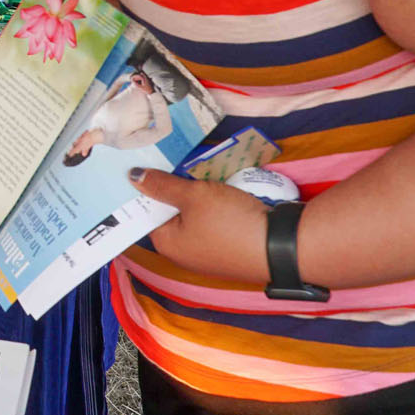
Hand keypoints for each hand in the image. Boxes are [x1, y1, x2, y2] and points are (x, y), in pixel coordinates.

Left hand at [128, 169, 270, 283]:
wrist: (281, 247)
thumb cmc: (230, 222)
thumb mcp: (194, 195)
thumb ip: (163, 185)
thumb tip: (133, 176)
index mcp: (167, 244)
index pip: (146, 213)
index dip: (145, 190)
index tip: (144, 165)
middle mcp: (183, 254)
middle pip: (171, 214)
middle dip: (173, 189)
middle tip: (172, 161)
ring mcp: (208, 254)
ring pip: (194, 216)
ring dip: (197, 196)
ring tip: (196, 169)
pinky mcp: (230, 249)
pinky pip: (214, 223)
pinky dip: (215, 206)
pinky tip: (220, 189)